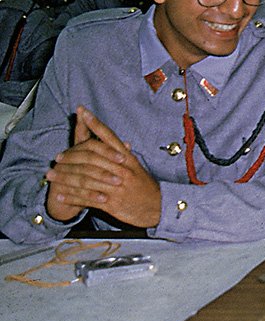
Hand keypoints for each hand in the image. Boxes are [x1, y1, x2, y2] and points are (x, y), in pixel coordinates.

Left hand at [44, 107, 161, 226]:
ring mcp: (116, 187)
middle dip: (71, 156)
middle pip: (91, 158)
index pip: (110, 137)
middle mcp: (122, 170)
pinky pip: (87, 198)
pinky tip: (59, 194)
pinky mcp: (112, 203)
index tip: (83, 112)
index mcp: (128, 159)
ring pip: (85, 178)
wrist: (158, 208)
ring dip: (65, 177)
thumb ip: (126, 156)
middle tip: (57, 156)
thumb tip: (123, 143)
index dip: (96, 124)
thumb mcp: (138, 168)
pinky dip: (71, 196)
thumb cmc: (146, 187)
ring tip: (51, 175)